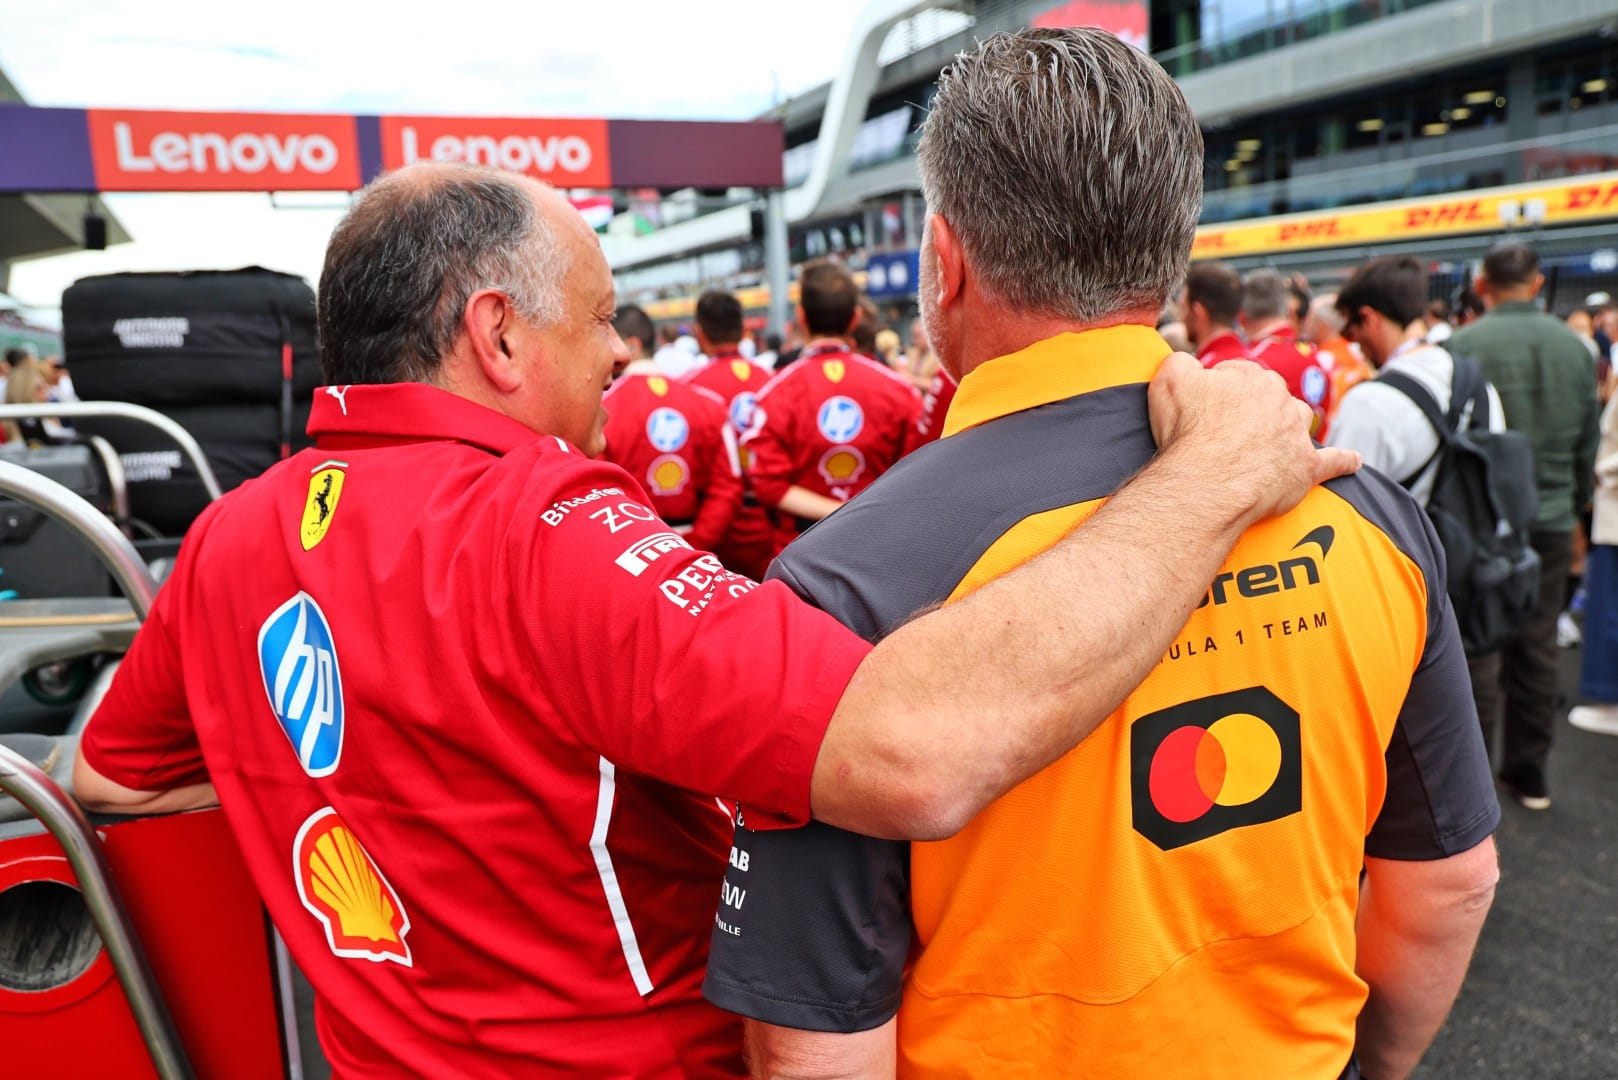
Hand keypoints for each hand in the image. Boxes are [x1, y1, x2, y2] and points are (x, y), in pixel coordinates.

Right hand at [1148, 352, 1360, 525]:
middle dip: (1254, 407)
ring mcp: (1296, 434)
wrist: (1208, 480)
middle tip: (1227, 430)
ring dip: (1292, 426)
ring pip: (1301, 420)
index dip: (1217, 392)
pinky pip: (1332, 461)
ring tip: (1276, 440)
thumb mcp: (1169, 379)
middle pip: (1271, 396)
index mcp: (1250, 376)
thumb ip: (1180, 361)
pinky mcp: (1306, 468)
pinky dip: (1343, 461)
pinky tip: (1352, 461)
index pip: (1237, 374)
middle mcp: (1280, 399)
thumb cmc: (1188, 431)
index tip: (1203, 410)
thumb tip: (1189, 364)